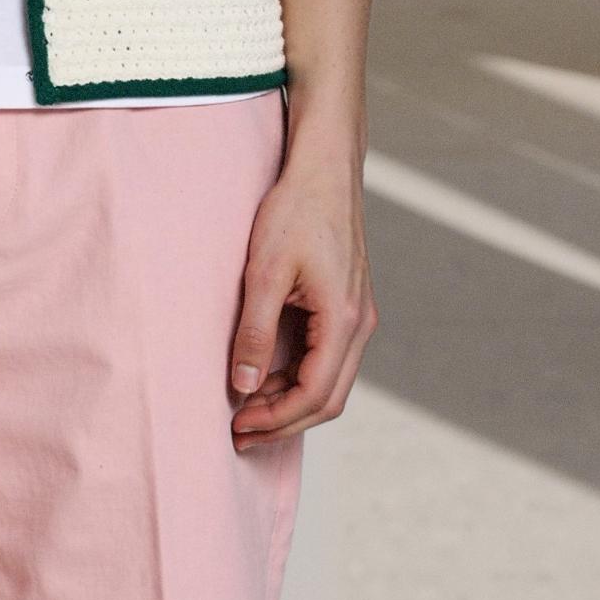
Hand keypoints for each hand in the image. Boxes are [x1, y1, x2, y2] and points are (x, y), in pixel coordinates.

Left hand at [227, 153, 374, 444]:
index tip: (239, 427)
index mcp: (344, 320)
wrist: (324, 166)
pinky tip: (268, 374)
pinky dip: (300, 375)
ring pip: (331, 380)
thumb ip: (256, 332)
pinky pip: (329, 356)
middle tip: (241, 432)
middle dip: (284, 421)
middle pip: (328, 398)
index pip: (315, 395)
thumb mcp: (265, 271)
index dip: (276, 419)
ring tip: (248, 407)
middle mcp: (360, 324)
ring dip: (292, 400)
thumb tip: (244, 387)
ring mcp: (358, 314)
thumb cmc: (296, 210)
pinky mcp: (349, 303)